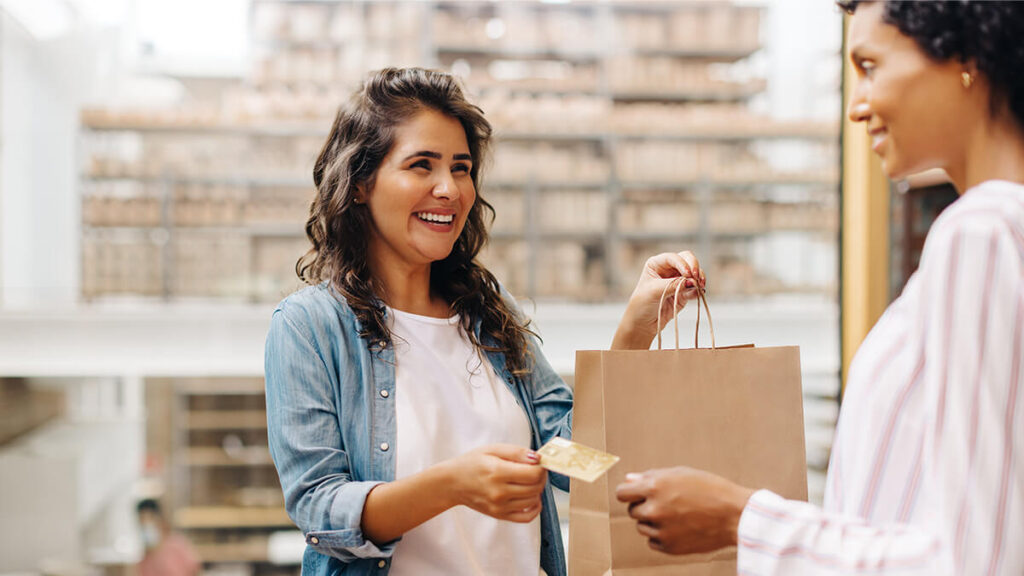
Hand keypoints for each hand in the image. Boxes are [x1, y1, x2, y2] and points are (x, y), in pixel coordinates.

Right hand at [449, 444, 546, 522]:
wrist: (452, 483)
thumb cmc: (472, 463)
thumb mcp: (492, 449)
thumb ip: (516, 452)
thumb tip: (537, 458)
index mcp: (498, 472)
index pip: (533, 474)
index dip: (541, 467)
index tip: (539, 462)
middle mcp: (499, 492)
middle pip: (535, 487)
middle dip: (541, 477)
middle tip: (536, 470)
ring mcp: (500, 507)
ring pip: (533, 501)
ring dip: (537, 490)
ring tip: (529, 481)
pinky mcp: (499, 515)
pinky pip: (526, 517)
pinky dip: (535, 508)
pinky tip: (531, 498)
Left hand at [612, 251, 704, 349]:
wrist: (643, 323)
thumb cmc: (642, 304)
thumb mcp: (654, 291)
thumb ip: (672, 285)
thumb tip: (692, 282)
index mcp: (657, 264)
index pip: (673, 258)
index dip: (682, 263)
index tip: (688, 274)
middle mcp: (669, 269)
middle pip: (688, 259)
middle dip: (694, 267)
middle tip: (697, 278)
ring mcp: (678, 280)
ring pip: (694, 273)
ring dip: (699, 278)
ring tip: (700, 287)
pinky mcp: (684, 293)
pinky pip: (696, 288)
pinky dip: (699, 290)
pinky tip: (699, 293)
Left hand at [615, 467, 753, 554]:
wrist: (735, 515)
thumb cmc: (710, 489)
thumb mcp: (681, 474)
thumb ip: (651, 477)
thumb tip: (629, 479)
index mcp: (655, 487)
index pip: (622, 492)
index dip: (629, 492)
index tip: (636, 493)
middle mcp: (655, 509)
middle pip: (632, 511)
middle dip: (644, 506)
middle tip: (665, 503)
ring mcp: (662, 530)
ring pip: (642, 527)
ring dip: (652, 522)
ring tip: (676, 515)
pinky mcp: (670, 547)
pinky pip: (653, 542)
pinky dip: (661, 536)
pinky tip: (679, 528)